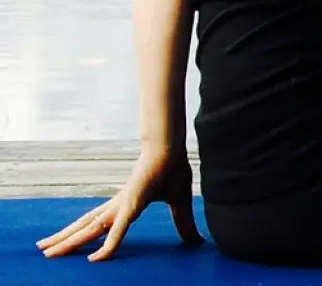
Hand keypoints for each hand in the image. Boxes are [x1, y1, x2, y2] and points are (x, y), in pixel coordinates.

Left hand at [37, 149, 201, 261]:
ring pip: (89, 228)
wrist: (172, 145)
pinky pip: (118, 229)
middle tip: (43, 250)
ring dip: (67, 240)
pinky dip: (108, 245)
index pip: (101, 223)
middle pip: (85, 226)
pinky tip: (96, 258)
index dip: (88, 235)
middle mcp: (118, 205)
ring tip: (44, 250)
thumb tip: (196, 242)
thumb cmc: (174, 167)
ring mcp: (122, 205)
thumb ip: (182, 222)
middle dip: (65, 239)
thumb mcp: (179, 202)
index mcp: (126, 204)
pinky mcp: (132, 204)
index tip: (78, 248)